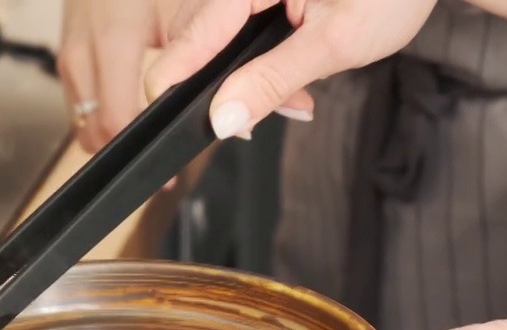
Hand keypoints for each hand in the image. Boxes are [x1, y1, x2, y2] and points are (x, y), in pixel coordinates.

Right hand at [59, 0, 179, 151]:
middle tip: (155, 153)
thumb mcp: (170, 14)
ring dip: (108, 138)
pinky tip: (123, 113)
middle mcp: (81, 59)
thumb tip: (192, 97)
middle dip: (123, 151)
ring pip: (82, 128)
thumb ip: (182, 58)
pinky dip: (98, 120)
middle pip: (94, 134)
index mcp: (112, 44)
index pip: (115, 120)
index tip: (162, 164)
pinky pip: (78, 110)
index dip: (138, 148)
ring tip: (140, 136)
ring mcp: (67, 64)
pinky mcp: (63, 65)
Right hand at [145, 0, 436, 138]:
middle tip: (264, 116)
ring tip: (295, 97)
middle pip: (199, 41)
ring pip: (221, 40)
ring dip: (247, 77)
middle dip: (225, 87)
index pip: (189, 39)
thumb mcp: (335, 44)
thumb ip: (273, 81)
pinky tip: (293, 75)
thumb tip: (225, 118)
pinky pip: (242, 30)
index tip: (171, 122)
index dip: (174, 85)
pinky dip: (261, 59)